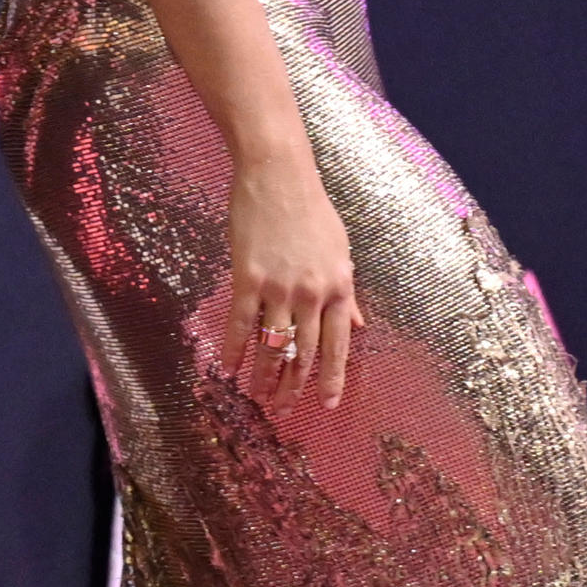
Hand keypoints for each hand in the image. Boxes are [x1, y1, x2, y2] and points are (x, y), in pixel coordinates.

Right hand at [217, 156, 362, 407]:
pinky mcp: (248, 279)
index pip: (338, 345)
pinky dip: (235, 350)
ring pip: (272, 345)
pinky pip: (241, 324)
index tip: (326, 404)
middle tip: (282, 411)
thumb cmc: (312, 211)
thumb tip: (358, 325)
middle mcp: (312, 294)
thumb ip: (347, 293)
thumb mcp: (341, 251)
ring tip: (255, 397)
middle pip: (304, 353)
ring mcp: (279, 288)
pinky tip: (228, 369)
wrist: (278, 176)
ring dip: (263, 376)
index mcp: (339, 287)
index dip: (331, 378)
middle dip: (294, 387)